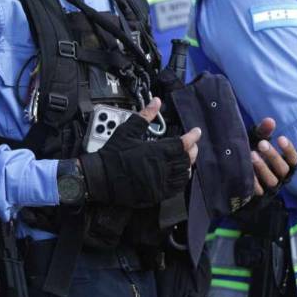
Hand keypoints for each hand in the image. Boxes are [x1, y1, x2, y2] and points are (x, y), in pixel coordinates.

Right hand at [79, 98, 199, 206]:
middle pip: (185, 159)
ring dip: (187, 164)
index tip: (196, 132)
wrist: (100, 178)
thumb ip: (145, 116)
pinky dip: (181, 179)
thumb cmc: (112, 154)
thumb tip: (156, 102)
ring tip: (186, 158)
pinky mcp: (155, 194)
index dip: (192, 137)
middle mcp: (160, 169)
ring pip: (183, 174)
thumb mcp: (127, 131)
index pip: (181, 144)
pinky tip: (179, 174)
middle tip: (192, 144)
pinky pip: (175, 188)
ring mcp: (159, 183)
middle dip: (191, 150)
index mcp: (155, 152)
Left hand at [248, 118, 296, 195]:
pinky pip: (258, 191)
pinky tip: (246, 171)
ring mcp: (270, 188)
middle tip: (262, 143)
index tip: (281, 138)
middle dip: (273, 156)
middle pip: (283, 169)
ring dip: (263, 168)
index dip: (289, 150)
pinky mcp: (258, 196)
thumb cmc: (254, 155)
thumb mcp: (258, 142)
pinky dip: (253, 182)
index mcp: (283, 164)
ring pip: (272, 181)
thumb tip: (270, 120)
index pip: (293, 159)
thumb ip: (264, 132)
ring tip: (252, 155)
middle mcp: (280, 177)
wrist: (238, 176)